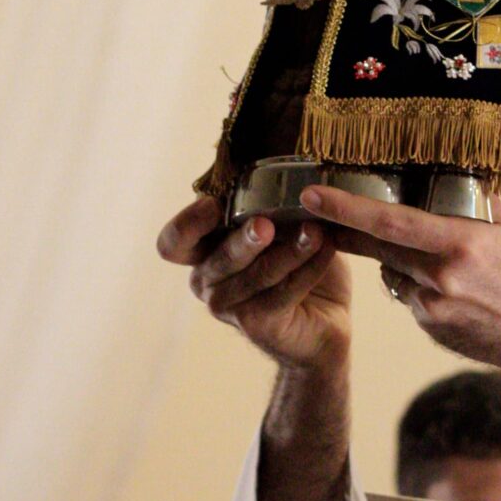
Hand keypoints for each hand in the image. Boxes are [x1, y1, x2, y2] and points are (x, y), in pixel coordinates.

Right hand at [156, 197, 351, 372]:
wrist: (324, 322)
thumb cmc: (298, 267)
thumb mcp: (283, 230)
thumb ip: (273, 207)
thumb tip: (287, 176)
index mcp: (203, 253)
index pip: (174, 242)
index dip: (188, 223)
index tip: (214, 205)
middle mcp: (207, 281)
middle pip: (219, 258)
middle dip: (245, 240)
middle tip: (267, 225)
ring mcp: (228, 307)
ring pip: (256, 275)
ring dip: (290, 251)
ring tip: (316, 233)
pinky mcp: (255, 325)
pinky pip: (282, 293)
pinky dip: (307, 269)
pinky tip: (326, 251)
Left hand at [294, 184, 500, 378]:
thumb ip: (477, 202)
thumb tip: (447, 174)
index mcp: (460, 244)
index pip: (389, 222)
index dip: (346, 208)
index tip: (313, 196)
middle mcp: (440, 277)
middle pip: (377, 247)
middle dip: (345, 229)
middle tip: (319, 211)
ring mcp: (432, 308)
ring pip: (392, 272)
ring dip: (395, 258)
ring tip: (436, 257)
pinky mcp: (431, 327)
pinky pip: (409, 296)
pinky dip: (416, 284)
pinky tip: (451, 287)